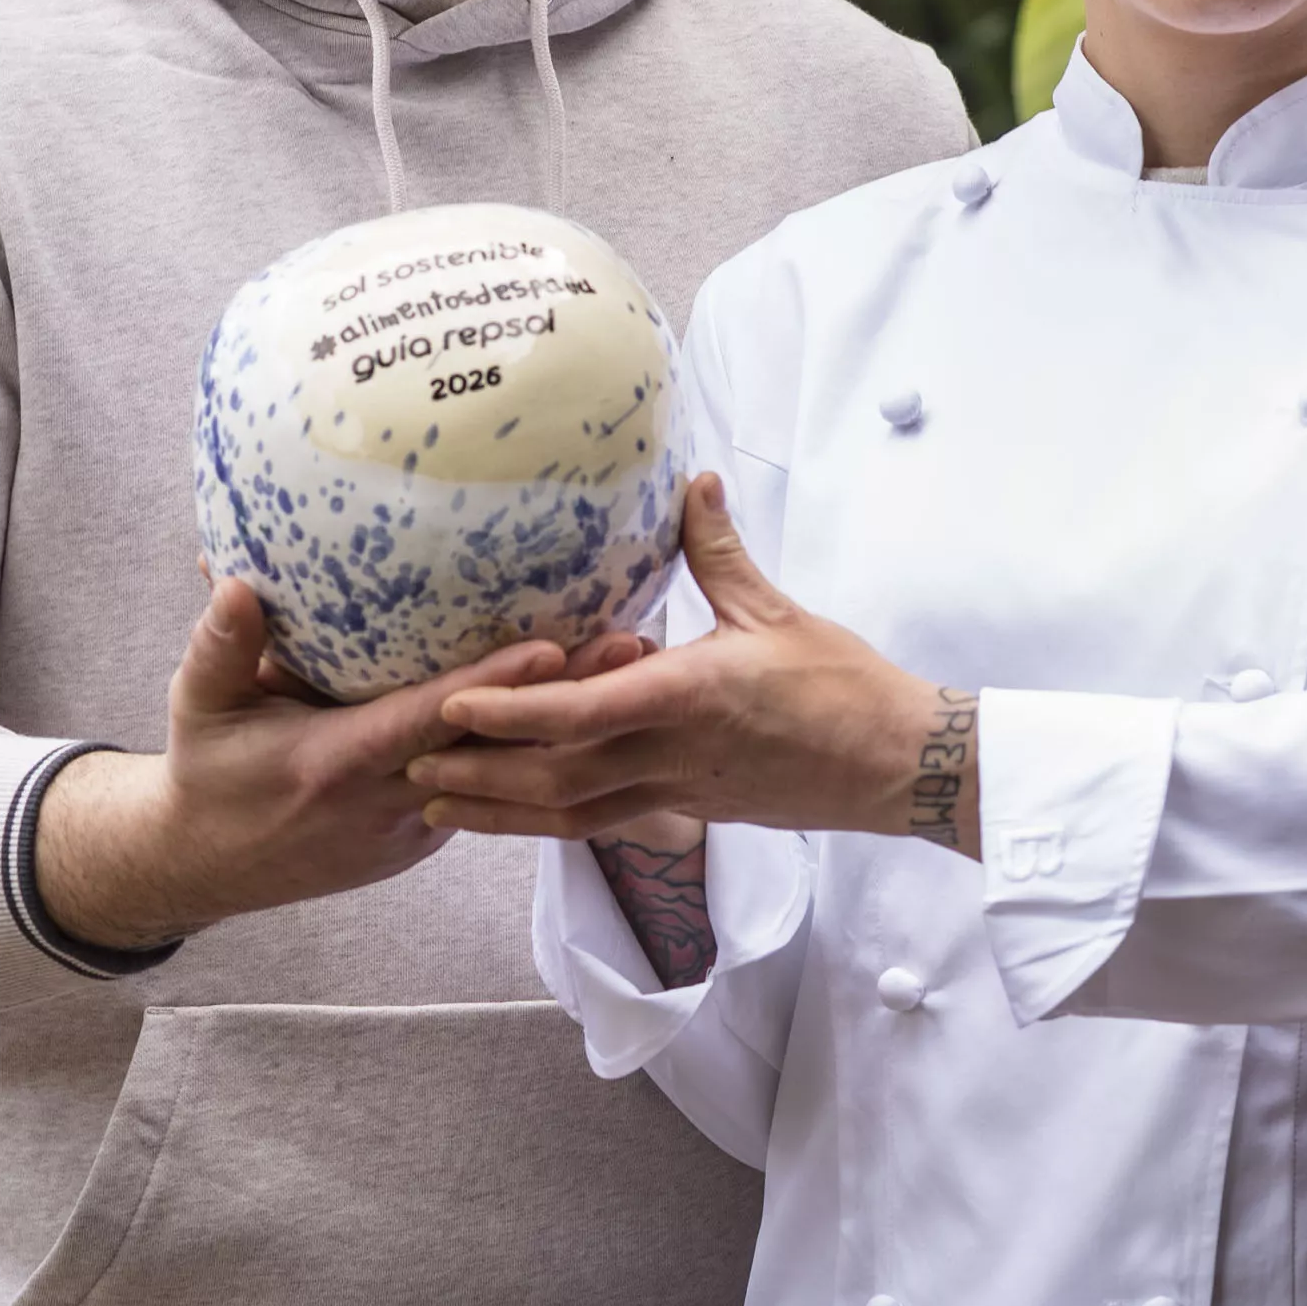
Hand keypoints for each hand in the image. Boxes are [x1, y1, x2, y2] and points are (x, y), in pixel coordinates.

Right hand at [34, 578, 586, 950]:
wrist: (206, 866)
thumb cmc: (206, 772)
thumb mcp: (198, 708)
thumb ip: (219, 646)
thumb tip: (234, 577)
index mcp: (337, 764)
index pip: (432, 720)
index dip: (493, 687)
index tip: (553, 646)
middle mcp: (389, 803)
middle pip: (493, 747)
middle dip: (564, 699)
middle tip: (631, 645)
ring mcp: (412, 830)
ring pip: (499, 773)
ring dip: (560, 725)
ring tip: (626, 664)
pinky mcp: (422, 840)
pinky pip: (484, 789)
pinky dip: (525, 752)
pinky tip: (575, 707)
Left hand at [411, 476, 981, 855]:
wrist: (896, 766)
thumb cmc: (843, 686)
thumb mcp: (776, 611)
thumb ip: (720, 550)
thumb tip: (693, 483)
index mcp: (688, 698)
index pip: (581, 714)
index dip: (511, 713)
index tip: (452, 707)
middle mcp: (671, 755)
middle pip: (556, 779)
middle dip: (479, 778)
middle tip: (410, 768)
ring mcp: (679, 792)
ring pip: (572, 815)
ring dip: (501, 815)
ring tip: (439, 806)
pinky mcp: (690, 811)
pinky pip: (606, 822)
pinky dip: (551, 821)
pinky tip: (517, 815)